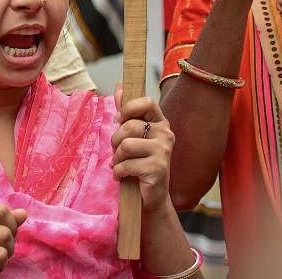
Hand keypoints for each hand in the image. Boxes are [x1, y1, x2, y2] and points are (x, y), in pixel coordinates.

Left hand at [112, 87, 174, 213]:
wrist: (150, 196)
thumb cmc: (138, 162)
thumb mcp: (132, 135)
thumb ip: (126, 112)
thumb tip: (119, 85)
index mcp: (160, 123)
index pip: (147, 102)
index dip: (129, 108)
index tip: (119, 119)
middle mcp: (166, 135)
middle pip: (129, 126)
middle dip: (115, 140)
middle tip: (119, 152)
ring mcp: (164, 152)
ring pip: (126, 145)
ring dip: (116, 158)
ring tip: (121, 165)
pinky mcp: (158, 169)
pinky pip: (127, 164)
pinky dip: (118, 172)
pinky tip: (123, 176)